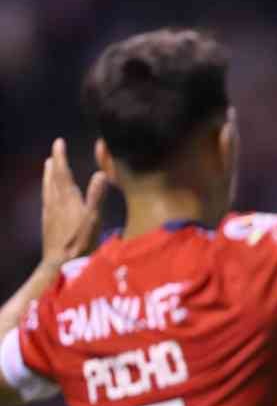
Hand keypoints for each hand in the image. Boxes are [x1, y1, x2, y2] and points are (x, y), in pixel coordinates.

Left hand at [41, 138, 107, 269]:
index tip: (58, 142)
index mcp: (68, 198)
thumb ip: (97, 196)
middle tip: (54, 151)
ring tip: (47, 166)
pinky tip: (48, 194)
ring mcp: (49, 212)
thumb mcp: (93, 219)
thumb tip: (101, 173)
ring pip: (47, 188)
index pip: (62, 173)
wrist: (59, 263)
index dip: (61, 156)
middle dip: (55, 163)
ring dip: (48, 175)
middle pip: (53, 178)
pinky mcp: (47, 222)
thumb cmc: (80, 241)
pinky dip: (47, 190)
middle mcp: (55, 202)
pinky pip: (46, 199)